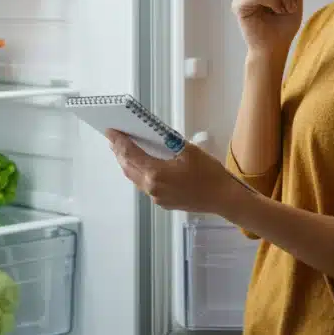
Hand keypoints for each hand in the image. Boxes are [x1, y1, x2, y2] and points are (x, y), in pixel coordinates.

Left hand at [107, 130, 248, 214]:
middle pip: (128, 168)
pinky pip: (145, 185)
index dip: (119, 141)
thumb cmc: (209, 173)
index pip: (130, 154)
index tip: (110, 131)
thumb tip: (154, 135)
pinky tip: (144, 166)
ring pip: (135, 178)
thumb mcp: (190, 150)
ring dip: (128, 164)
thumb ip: (169, 142)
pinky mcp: (163, 202)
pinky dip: (140, 173)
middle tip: (114, 139)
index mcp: (155, 173)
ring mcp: (156, 198)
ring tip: (124, 151)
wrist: (223, 198)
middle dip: (120, 152)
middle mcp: (151, 188)